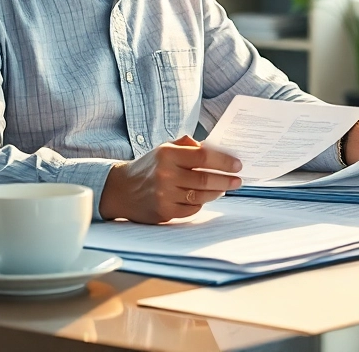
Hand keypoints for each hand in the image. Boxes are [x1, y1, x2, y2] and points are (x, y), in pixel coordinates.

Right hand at [98, 135, 241, 222]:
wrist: (121, 190)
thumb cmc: (148, 167)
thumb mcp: (163, 148)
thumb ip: (188, 146)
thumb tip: (214, 149)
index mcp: (167, 154)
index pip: (203, 157)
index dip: (223, 162)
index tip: (237, 165)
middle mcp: (165, 174)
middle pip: (205, 179)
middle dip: (226, 180)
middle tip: (237, 180)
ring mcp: (164, 195)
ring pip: (201, 196)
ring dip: (217, 192)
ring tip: (224, 188)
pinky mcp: (163, 212)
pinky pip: (192, 209)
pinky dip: (200, 203)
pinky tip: (203, 198)